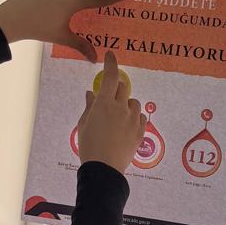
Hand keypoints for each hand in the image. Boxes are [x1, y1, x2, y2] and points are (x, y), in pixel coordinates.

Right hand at [76, 51, 144, 174]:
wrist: (104, 169)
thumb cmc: (89, 146)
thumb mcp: (84, 124)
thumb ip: (90, 106)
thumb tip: (92, 93)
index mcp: (104, 104)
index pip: (110, 76)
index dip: (111, 63)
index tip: (111, 55)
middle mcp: (121, 108)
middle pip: (123, 87)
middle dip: (116, 89)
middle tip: (109, 99)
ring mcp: (132, 120)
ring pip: (134, 102)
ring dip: (126, 104)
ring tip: (118, 117)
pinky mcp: (140, 131)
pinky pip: (141, 117)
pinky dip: (135, 117)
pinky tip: (127, 126)